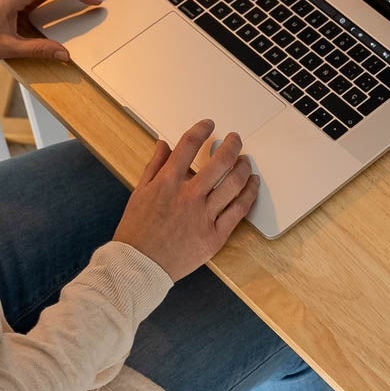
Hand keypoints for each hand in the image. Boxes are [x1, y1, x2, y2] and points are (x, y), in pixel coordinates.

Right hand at [113, 120, 259, 281]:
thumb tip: (164, 144)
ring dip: (243, 167)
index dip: (201, 129)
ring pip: (234, 184)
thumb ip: (154, 166)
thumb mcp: (139, 193)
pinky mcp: (215, 236)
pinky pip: (238, 211)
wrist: (140, 266)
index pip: (188, 145)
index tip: (209, 124)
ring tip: (245, 161)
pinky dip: (249, 194)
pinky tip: (252, 184)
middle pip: (220, 162)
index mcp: (167, 183)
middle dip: (232, 145)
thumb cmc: (137, 231)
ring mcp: (204, 216)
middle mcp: (188, 197)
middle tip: (236, 139)